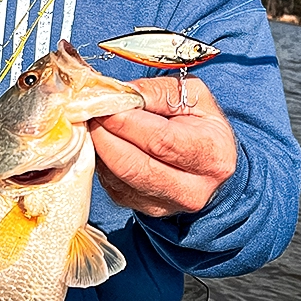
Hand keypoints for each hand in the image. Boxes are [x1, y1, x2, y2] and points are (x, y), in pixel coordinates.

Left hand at [89, 76, 236, 216]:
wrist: (210, 161)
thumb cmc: (199, 122)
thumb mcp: (191, 94)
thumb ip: (156, 91)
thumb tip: (120, 94)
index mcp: (211, 154)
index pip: (159, 140)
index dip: (125, 122)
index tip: (103, 104)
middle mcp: (193, 188)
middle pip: (132, 165)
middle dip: (103, 135)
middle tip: (89, 112)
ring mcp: (166, 204)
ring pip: (117, 176)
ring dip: (98, 148)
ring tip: (96, 123)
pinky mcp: (143, 209)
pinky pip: (111, 184)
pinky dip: (102, 161)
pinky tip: (106, 142)